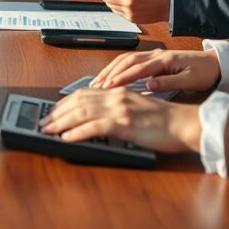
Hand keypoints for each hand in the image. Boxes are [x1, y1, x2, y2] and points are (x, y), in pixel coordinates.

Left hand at [41, 88, 201, 153]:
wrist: (184, 124)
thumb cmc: (164, 121)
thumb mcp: (136, 109)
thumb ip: (118, 108)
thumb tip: (98, 118)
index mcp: (118, 92)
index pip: (83, 93)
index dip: (64, 102)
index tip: (53, 111)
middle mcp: (116, 96)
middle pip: (78, 100)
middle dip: (57, 112)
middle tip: (43, 122)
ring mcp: (120, 109)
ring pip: (82, 111)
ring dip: (62, 122)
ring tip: (49, 130)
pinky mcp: (125, 124)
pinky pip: (95, 126)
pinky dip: (78, 132)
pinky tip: (67, 137)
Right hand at [90, 49, 221, 92]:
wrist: (217, 63)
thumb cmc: (205, 72)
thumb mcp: (191, 80)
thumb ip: (169, 82)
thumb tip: (149, 86)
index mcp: (164, 59)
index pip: (137, 69)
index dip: (121, 78)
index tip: (108, 87)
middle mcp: (156, 54)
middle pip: (126, 61)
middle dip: (109, 73)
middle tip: (95, 86)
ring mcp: (154, 55)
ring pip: (126, 59)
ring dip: (110, 69)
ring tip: (97, 82)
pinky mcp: (155, 58)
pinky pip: (131, 60)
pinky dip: (118, 67)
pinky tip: (111, 76)